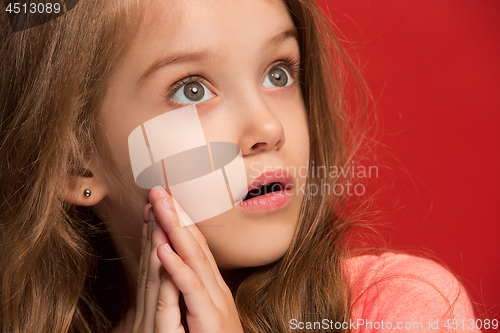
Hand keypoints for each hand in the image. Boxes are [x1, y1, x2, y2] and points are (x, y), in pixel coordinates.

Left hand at [132, 187, 243, 332]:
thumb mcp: (203, 312)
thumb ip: (192, 290)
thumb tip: (177, 267)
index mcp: (211, 285)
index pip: (194, 246)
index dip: (179, 221)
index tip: (164, 200)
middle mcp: (215, 287)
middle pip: (194, 244)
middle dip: (176, 215)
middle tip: (158, 189)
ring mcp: (214, 300)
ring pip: (194, 258)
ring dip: (175, 229)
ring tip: (160, 205)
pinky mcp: (210, 317)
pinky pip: (191, 288)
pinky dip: (177, 267)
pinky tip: (163, 248)